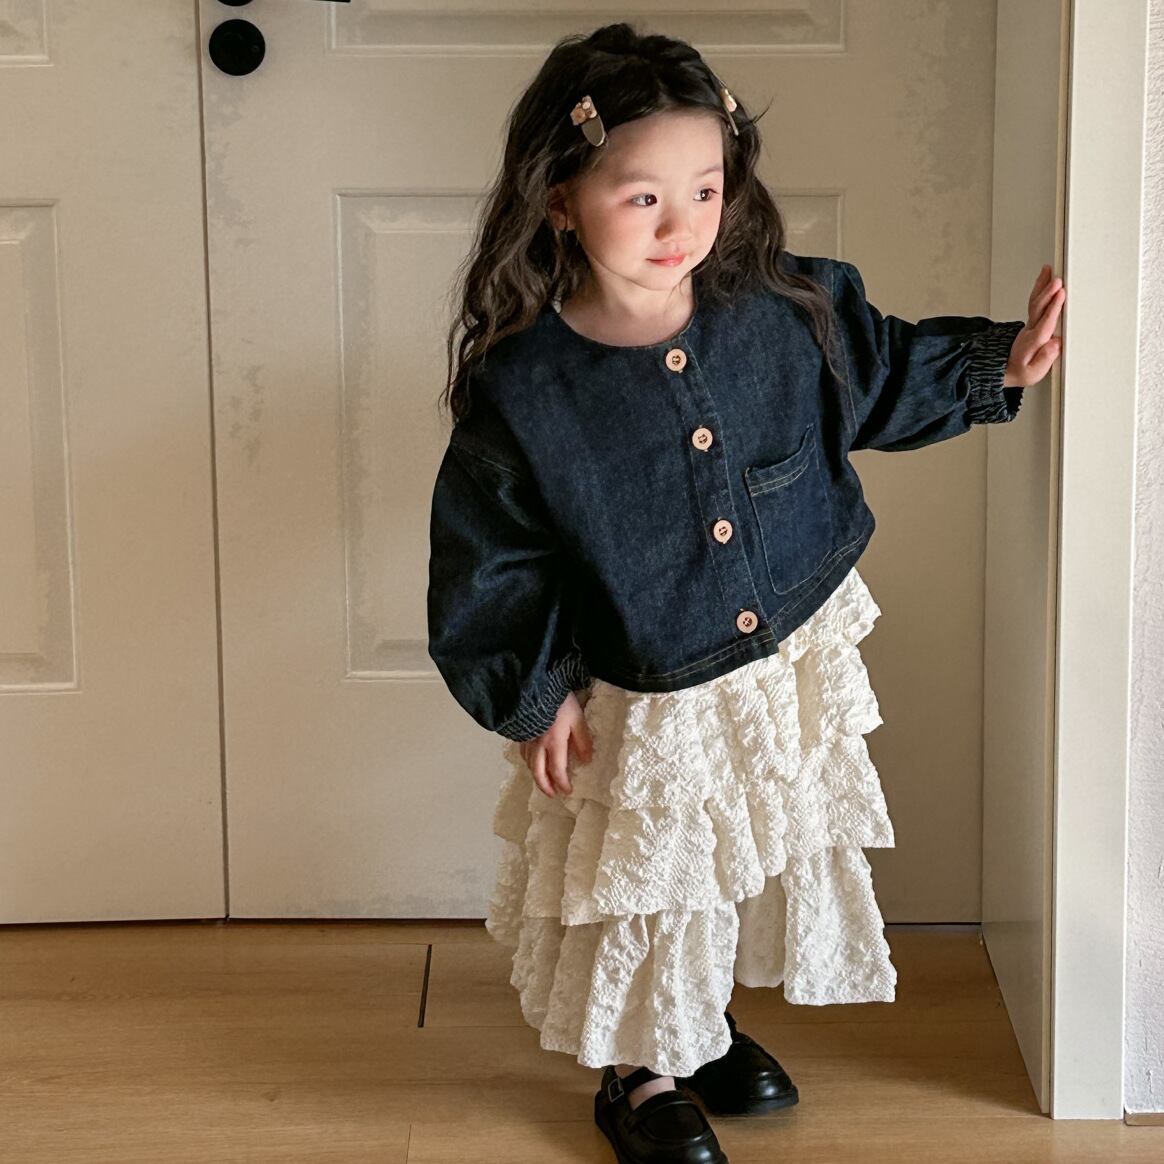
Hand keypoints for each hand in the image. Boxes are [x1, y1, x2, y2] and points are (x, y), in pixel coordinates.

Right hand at [519, 690, 593, 798]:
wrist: (536, 687)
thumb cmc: (560, 702)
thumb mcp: (577, 719)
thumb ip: (583, 740)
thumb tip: (587, 760)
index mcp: (554, 744)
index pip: (557, 771)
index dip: (562, 783)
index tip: (567, 791)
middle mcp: (538, 746)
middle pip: (539, 773)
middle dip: (545, 786)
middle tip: (552, 794)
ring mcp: (527, 740)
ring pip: (529, 765)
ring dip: (537, 776)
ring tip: (544, 781)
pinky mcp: (520, 733)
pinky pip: (522, 754)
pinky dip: (528, 763)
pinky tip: (532, 762)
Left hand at [1003, 263, 1064, 387]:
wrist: (1007, 370)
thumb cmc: (1022, 371)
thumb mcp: (1033, 373)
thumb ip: (1045, 359)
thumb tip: (1056, 343)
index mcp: (1033, 342)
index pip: (1045, 322)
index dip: (1053, 308)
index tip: (1060, 294)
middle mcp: (1030, 330)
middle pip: (1038, 308)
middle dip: (1048, 293)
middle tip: (1057, 280)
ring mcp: (1029, 325)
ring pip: (1035, 302)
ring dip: (1042, 286)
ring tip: (1048, 270)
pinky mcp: (1031, 322)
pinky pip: (1035, 303)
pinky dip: (1039, 290)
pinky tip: (1044, 280)